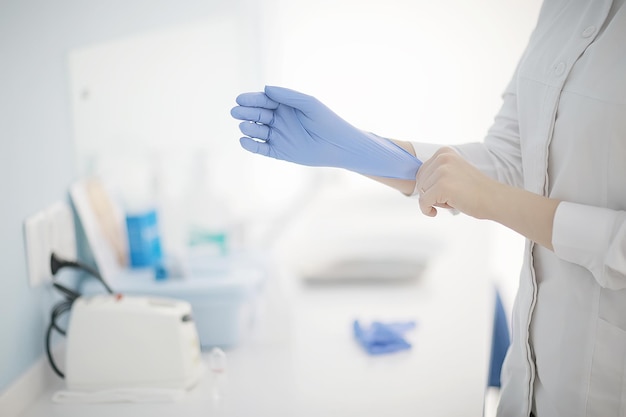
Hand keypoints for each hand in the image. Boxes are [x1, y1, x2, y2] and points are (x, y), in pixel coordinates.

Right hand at [230, 86, 420, 178]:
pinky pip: (261, 148)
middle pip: (256, 114)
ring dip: (248, 128)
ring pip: (256, 131)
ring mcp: (277, 136)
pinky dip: (251, 145)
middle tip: (236, 111)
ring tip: (245, 126)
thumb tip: (266, 88)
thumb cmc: (327, 121)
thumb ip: (288, 96)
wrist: (339, 146)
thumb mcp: (308, 104)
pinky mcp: (279, 152)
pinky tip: (244, 141)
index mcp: (284, 106)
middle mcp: (278, 120)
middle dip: (245, 112)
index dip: (251, 99)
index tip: (240, 99)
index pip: (263, 101)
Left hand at [415, 147, 499, 217]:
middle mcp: (442, 158)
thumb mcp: (453, 171)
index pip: (421, 172)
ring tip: (452, 199)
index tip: (446, 190)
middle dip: (430, 193)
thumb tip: (416, 182)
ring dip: (434, 200)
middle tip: (450, 195)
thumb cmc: (475, 190)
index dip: (430, 186)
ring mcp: (442, 172)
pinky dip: (426, 210)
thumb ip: (436, 172)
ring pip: (421, 192)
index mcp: (444, 152)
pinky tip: (435, 212)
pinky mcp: (441, 186)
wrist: (494, 199)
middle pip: (419, 182)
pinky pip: (423, 202)